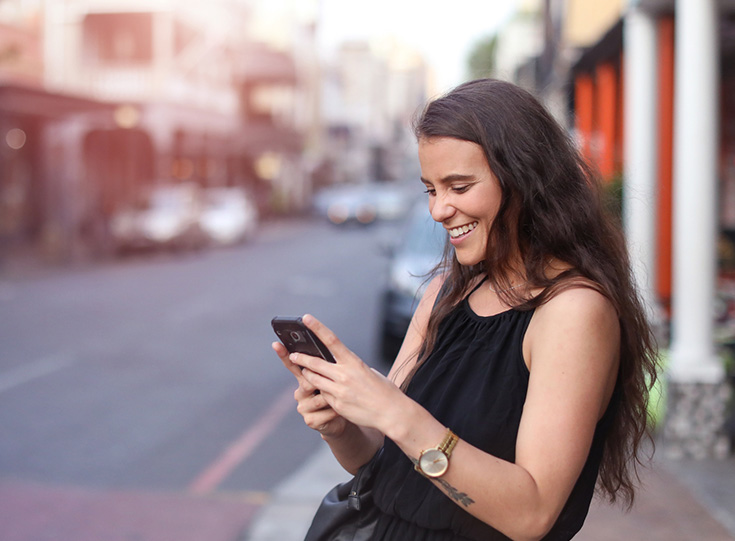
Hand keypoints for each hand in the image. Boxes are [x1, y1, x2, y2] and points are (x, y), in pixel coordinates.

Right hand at [272, 340, 346, 437]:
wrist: (343, 418)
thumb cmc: (339, 393)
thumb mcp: (333, 378)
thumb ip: (326, 367)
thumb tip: (328, 352)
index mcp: (304, 378)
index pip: (292, 364)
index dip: (284, 354)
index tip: (276, 343)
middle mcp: (300, 392)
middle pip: (307, 381)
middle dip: (321, 382)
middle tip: (332, 381)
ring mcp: (303, 407)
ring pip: (319, 398)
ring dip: (333, 397)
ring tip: (341, 397)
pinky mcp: (310, 421)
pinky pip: (325, 412)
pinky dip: (335, 411)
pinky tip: (339, 410)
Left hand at [287, 314, 407, 433]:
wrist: (391, 413)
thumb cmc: (383, 390)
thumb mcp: (368, 372)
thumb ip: (351, 367)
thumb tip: (339, 365)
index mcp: (354, 362)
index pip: (331, 340)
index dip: (317, 327)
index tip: (306, 318)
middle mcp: (344, 375)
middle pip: (315, 363)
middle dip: (301, 358)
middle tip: (293, 355)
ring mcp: (339, 391)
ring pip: (314, 380)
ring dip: (307, 375)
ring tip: (304, 372)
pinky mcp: (337, 405)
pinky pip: (323, 396)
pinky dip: (322, 392)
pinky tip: (324, 393)